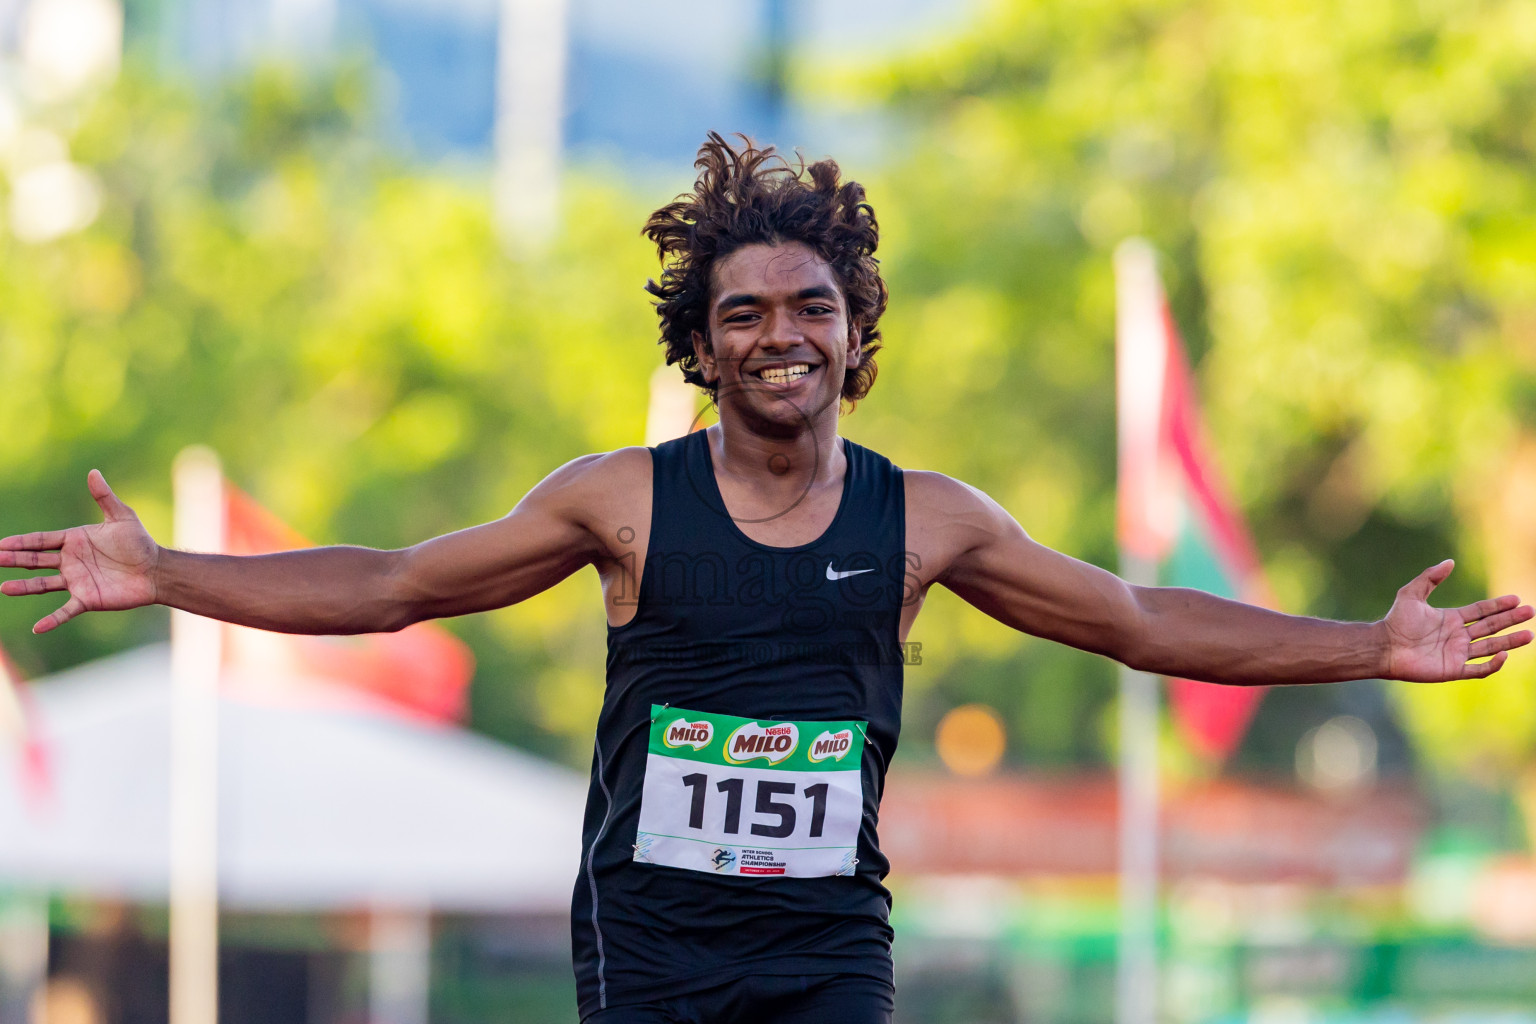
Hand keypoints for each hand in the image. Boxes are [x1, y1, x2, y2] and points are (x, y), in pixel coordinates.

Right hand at [0, 470, 160, 633]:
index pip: (41, 541)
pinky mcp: (88, 599)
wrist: (157, 570)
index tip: (1, 543)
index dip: (21, 542)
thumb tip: (93, 472)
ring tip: (4, 588)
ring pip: (43, 585)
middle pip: (36, 561)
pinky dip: (52, 619)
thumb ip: (105, 497)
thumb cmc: (140, 543)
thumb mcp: (122, 516)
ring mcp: (77, 581)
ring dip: (24, 587)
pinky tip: (38, 627)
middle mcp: (71, 562)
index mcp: (75, 541)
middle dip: (14, 560)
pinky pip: (65, 610)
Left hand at [1383, 559, 1533, 681]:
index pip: (1481, 611)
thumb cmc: (1396, 621)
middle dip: (1510, 620)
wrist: (1384, 647)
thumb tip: (1450, 561)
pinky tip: (1503, 654)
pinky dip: (1492, 664)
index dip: (1498, 605)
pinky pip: (1478, 669)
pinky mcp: (1453, 669)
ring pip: (1490, 647)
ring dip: (1510, 641)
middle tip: (1530, 612)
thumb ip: (1430, 577)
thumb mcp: (1412, 594)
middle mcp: (1457, 636)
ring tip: (1529, 634)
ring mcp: (1457, 653)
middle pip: (1491, 627)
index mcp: (1451, 619)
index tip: (1516, 599)